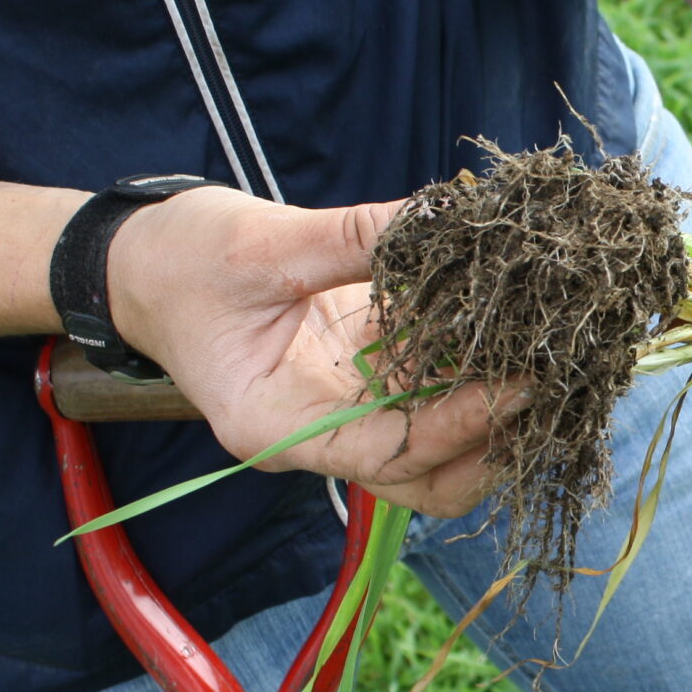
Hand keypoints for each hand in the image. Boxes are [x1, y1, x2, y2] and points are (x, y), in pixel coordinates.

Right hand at [107, 190, 524, 515]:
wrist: (136, 265)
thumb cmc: (178, 260)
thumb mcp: (259, 243)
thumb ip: (354, 236)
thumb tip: (446, 214)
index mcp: (275, 426)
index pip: (387, 451)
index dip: (460, 424)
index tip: (522, 385)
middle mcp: (315, 436)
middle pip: (425, 477)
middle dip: (494, 444)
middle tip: (556, 384)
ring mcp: (344, 414)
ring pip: (439, 449)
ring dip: (496, 418)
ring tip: (554, 362)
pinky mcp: (364, 380)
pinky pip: (431, 396)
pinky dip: (477, 375)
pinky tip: (522, 336)